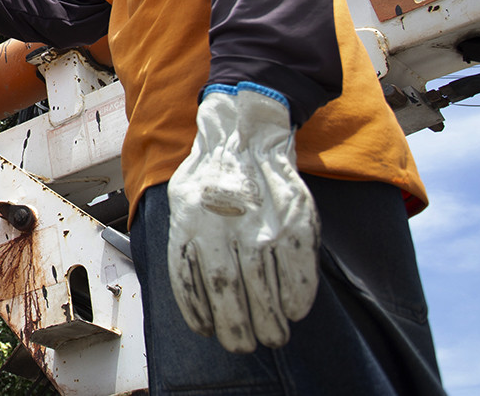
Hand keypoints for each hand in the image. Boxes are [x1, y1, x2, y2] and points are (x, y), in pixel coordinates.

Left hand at [167, 82, 319, 352]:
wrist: (245, 134)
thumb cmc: (210, 176)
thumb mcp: (181, 201)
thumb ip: (184, 243)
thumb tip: (193, 300)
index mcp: (188, 219)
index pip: (190, 280)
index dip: (200, 312)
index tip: (209, 333)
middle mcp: (222, 223)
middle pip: (227, 289)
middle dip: (237, 327)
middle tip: (244, 345)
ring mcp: (259, 222)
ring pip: (263, 285)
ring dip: (270, 320)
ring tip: (273, 337)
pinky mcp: (293, 220)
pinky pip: (297, 268)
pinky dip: (299, 295)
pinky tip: (296, 311)